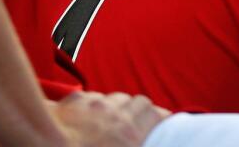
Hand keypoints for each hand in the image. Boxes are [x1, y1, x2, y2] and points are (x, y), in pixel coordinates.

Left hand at [51, 91, 169, 146]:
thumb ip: (131, 142)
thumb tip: (133, 140)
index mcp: (129, 135)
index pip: (155, 115)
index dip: (160, 117)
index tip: (162, 121)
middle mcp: (116, 116)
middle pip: (139, 102)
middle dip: (140, 109)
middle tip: (136, 120)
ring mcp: (95, 106)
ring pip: (115, 98)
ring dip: (116, 106)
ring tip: (109, 118)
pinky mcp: (76, 101)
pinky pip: (91, 96)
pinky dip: (92, 104)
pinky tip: (85, 114)